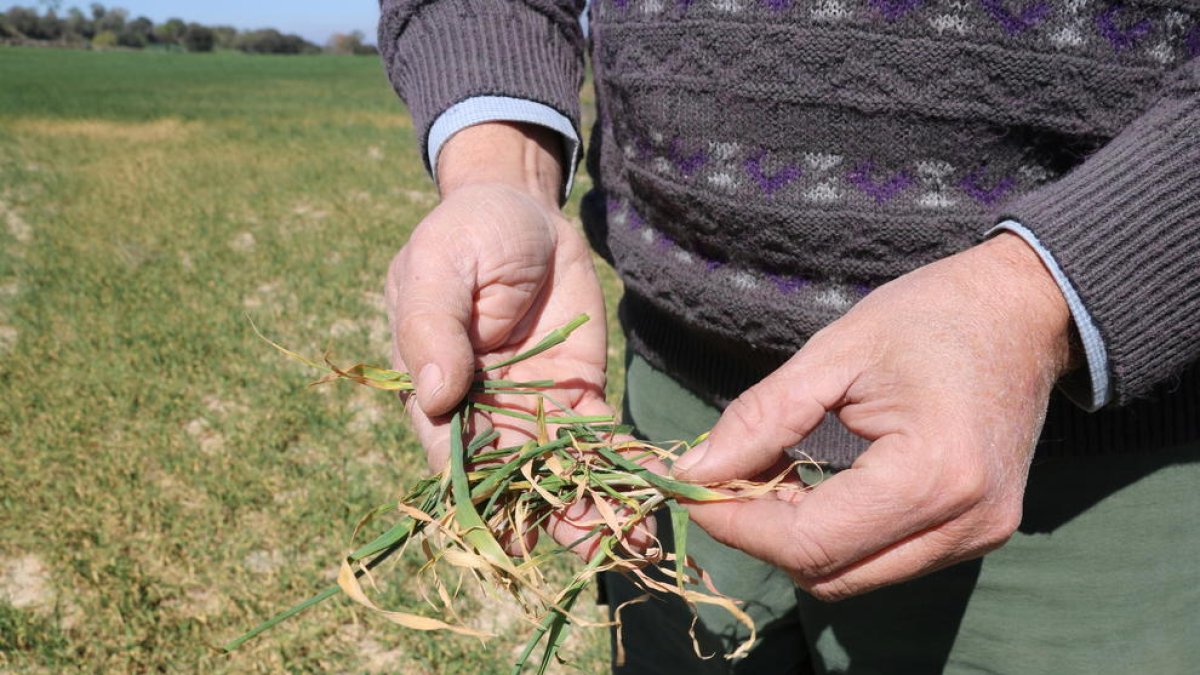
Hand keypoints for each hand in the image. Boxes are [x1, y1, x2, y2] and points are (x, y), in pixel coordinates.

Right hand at [386, 123, 649, 556]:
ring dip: (592, 508)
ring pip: (558, 472)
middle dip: (550, 517)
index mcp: (435, 390)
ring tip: (633, 541)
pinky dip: (622, 469)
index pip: (451, 452)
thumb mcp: (438, 268)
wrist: (524, 211)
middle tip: (595, 549)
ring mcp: (533, 408)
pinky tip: (651, 497)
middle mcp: (483, 413)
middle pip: (512, 478)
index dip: (480, 494)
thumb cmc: (465, 235)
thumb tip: (432, 396)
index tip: (514, 531)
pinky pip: (597, 439)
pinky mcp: (577, 394)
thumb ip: (432, 328)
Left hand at [673, 232, 1072, 599]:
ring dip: (798, 541)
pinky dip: (837, 537)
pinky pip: (886, 561)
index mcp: (933, 474)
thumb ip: (760, 420)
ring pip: (855, 576)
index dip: (737, 525)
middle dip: (763, 537)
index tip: (689, 491)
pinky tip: (815, 489)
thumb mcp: (832, 353)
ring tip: (774, 477)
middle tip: (726, 481)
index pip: (810, 541)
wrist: (1024, 311)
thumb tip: (694, 473)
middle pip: (831, 574)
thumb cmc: (930, 316)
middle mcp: (965, 523)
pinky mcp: (980, 534)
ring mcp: (979, 536)